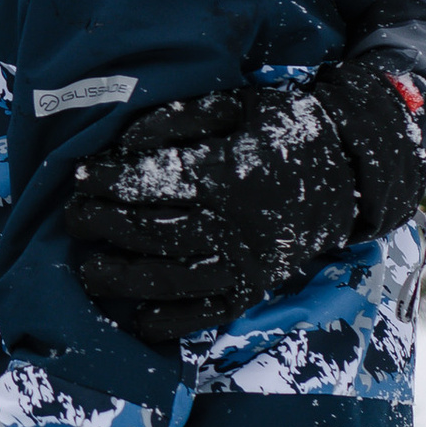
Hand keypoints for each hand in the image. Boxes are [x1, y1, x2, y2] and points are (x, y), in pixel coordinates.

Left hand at [61, 57, 425, 347]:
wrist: (350, 169)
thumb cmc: (282, 128)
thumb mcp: (238, 104)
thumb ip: (182, 118)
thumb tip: (128, 141)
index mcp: (230, 173)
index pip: (155, 181)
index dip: (110, 181)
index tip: (81, 176)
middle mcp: (236, 224)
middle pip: (153, 232)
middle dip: (103, 226)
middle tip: (74, 217)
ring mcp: (246, 262)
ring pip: (172, 280)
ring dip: (122, 279)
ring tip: (89, 270)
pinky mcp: (255, 288)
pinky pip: (208, 315)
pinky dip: (170, 322)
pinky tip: (138, 317)